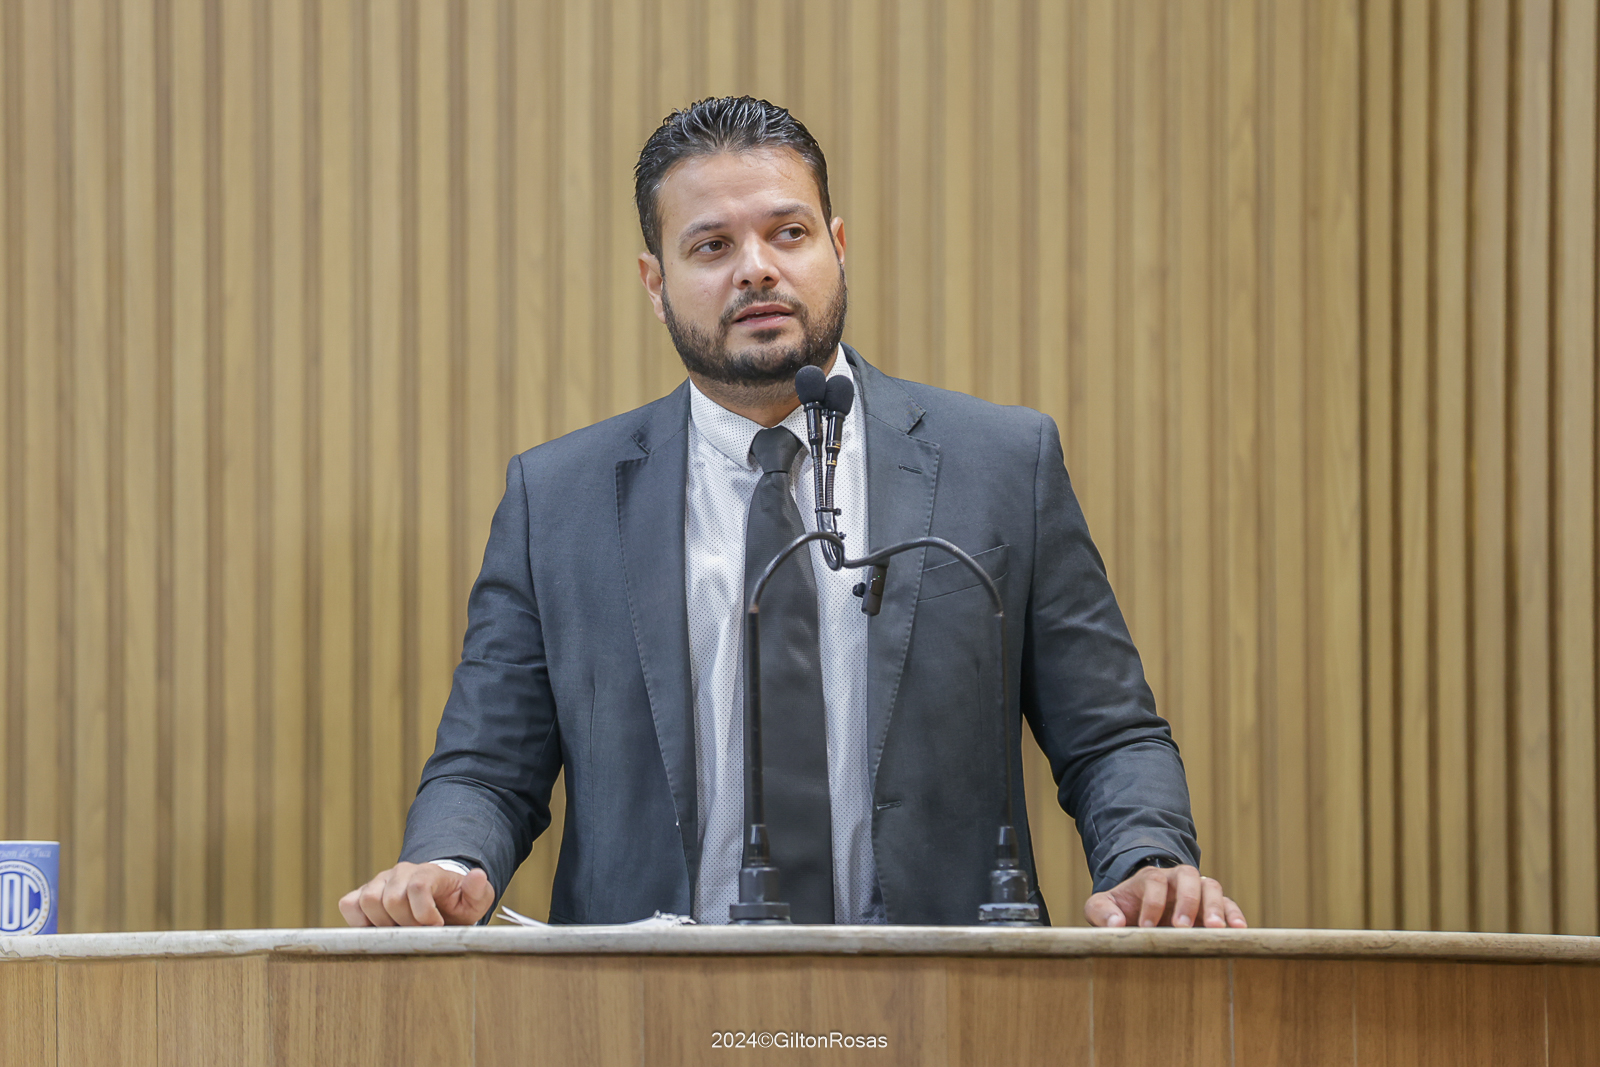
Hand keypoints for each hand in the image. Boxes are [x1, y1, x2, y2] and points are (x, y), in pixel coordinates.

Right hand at [338, 861, 495, 926]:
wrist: (438, 901)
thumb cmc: (456, 904)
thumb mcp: (476, 900)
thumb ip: (478, 890)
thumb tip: (477, 876)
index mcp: (428, 872)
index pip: (418, 886)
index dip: (424, 913)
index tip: (435, 927)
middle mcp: (400, 873)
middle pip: (391, 897)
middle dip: (405, 923)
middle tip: (417, 933)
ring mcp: (379, 882)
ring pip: (367, 900)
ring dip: (382, 924)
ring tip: (400, 932)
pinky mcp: (362, 894)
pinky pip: (349, 904)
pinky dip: (359, 922)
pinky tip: (379, 930)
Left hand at [1083, 863, 1247, 928]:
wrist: (1140, 908)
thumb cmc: (1122, 908)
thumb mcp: (1102, 906)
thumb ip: (1100, 911)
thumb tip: (1115, 924)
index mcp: (1149, 878)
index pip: (1154, 882)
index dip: (1152, 903)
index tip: (1147, 928)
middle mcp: (1177, 880)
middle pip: (1188, 876)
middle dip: (1187, 900)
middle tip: (1183, 926)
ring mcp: (1197, 891)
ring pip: (1211, 887)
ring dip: (1214, 907)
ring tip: (1215, 930)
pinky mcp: (1213, 907)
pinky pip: (1229, 904)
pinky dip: (1234, 915)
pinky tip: (1238, 931)